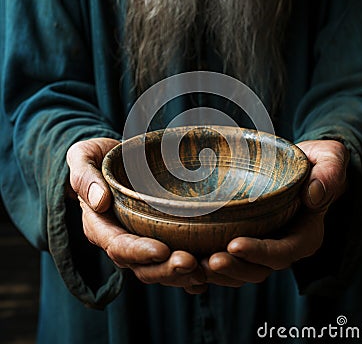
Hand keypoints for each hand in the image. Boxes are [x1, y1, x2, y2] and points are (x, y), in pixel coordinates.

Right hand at [66, 138, 206, 293]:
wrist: (115, 159)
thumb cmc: (96, 157)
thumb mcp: (83, 157)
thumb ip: (84, 177)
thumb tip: (99, 202)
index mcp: (100, 225)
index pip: (117, 246)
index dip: (138, 252)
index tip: (162, 250)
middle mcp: (120, 240)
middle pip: (141, 266)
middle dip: (165, 269)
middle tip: (191, 264)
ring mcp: (139, 241)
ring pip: (158, 268)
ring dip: (180, 275)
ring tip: (204, 270)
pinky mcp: (156, 237)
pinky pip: (170, 260)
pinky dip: (188, 271)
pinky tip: (208, 272)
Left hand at [200, 139, 348, 287]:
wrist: (304, 168)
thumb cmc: (317, 164)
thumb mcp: (330, 160)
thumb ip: (330, 175)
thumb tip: (313, 196)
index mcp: (305, 235)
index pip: (283, 253)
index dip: (260, 252)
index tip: (234, 244)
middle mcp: (284, 247)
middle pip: (258, 270)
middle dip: (233, 268)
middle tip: (208, 260)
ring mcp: (264, 247)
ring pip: (240, 271)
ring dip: (218, 272)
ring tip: (193, 263)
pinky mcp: (248, 240)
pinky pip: (230, 259)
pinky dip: (210, 263)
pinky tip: (188, 258)